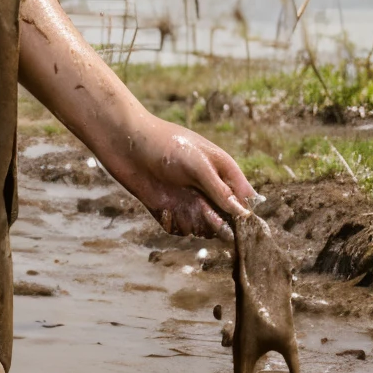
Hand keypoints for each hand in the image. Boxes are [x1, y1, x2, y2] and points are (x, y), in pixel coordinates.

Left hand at [108, 116, 258, 237]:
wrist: (124, 143)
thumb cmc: (166, 145)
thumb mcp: (198, 164)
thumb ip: (220, 190)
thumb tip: (245, 214)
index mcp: (224, 174)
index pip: (246, 202)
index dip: (247, 216)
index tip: (243, 226)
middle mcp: (209, 191)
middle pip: (228, 221)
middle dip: (219, 222)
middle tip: (203, 209)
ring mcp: (189, 201)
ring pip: (204, 229)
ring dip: (196, 224)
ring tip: (183, 207)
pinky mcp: (169, 211)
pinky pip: (181, 229)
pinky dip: (175, 224)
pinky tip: (164, 209)